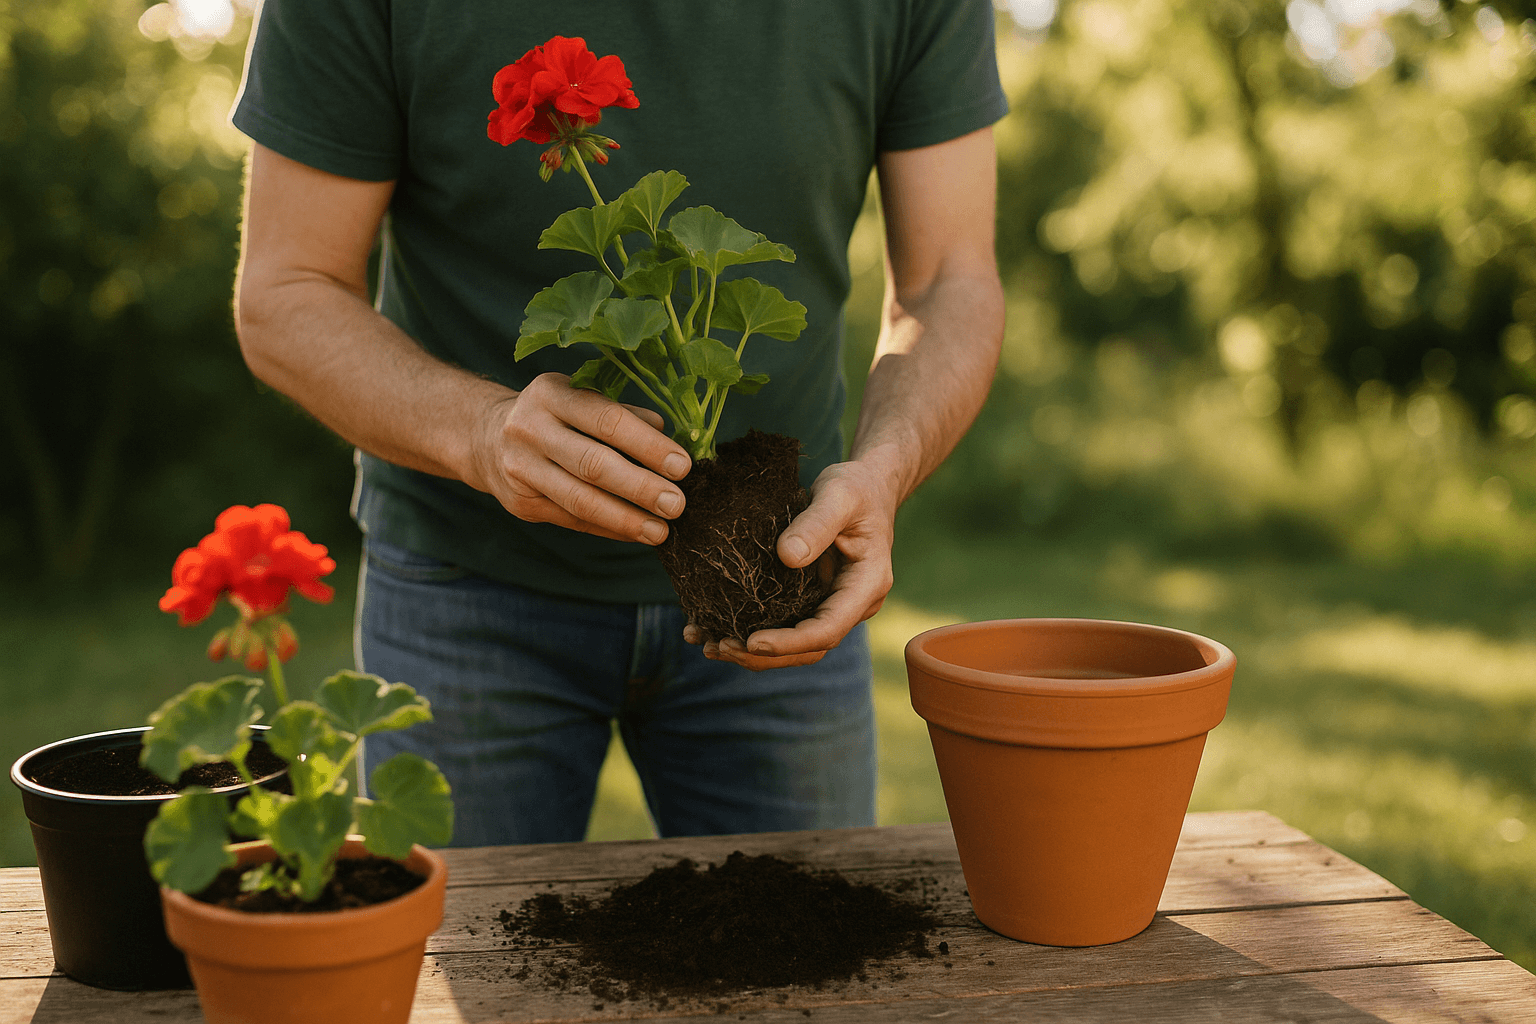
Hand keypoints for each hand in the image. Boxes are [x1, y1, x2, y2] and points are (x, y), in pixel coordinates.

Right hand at [471, 372, 690, 543]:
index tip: (682, 466)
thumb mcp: (580, 398)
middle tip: (676, 504)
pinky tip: (636, 532)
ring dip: (626, 519)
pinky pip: (572, 520)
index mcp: (551, 394)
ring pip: (580, 500)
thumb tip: (672, 437)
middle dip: (641, 487)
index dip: (647, 445)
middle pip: (593, 464)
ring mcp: (521, 468)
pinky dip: (608, 528)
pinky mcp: (521, 503)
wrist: (486, 438)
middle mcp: (530, 429)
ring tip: (661, 531)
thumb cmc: (554, 415)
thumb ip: (624, 414)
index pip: (606, 420)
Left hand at [684, 458, 898, 670]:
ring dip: (753, 652)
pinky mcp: (811, 600)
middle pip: (809, 648)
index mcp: (866, 586)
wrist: (866, 488)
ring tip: (710, 645)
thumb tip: (787, 556)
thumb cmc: (856, 488)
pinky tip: (714, 629)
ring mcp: (831, 606)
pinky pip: (784, 625)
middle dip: (764, 655)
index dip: (790, 642)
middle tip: (719, 647)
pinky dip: (751, 633)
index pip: (828, 629)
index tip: (752, 640)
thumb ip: (817, 523)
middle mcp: (851, 605)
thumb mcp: (839, 495)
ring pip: (795, 646)